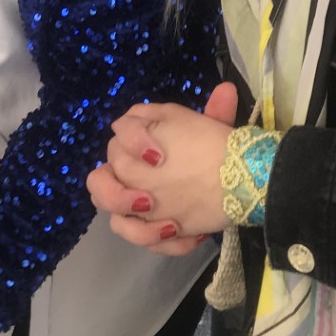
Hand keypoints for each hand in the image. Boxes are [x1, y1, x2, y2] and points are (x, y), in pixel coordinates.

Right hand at [87, 81, 239, 254]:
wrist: (236, 180)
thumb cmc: (217, 152)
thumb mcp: (217, 133)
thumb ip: (216, 113)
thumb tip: (226, 90)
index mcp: (140, 143)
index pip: (120, 132)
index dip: (132, 142)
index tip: (159, 157)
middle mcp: (130, 173)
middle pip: (99, 184)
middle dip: (118, 196)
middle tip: (149, 201)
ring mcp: (138, 205)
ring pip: (117, 222)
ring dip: (139, 229)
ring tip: (171, 227)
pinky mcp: (152, 229)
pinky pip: (147, 242)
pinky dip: (166, 244)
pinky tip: (192, 238)